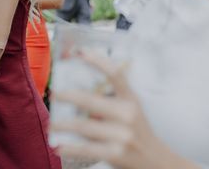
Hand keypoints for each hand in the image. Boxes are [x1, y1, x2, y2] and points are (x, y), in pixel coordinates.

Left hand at [51, 54, 168, 168]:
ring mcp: (121, 135)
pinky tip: (59, 146)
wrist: (157, 162)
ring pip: (83, 125)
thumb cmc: (138, 132)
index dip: (97, 60)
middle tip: (54, 94)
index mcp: (130, 100)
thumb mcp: (131, 110)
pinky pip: (86, 148)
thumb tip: (77, 94)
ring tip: (51, 124)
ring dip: (62, 124)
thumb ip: (111, 100)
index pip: (115, 74)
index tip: (79, 52)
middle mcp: (127, 114)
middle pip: (89, 100)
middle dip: (66, 96)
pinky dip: (70, 147)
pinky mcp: (115, 153)